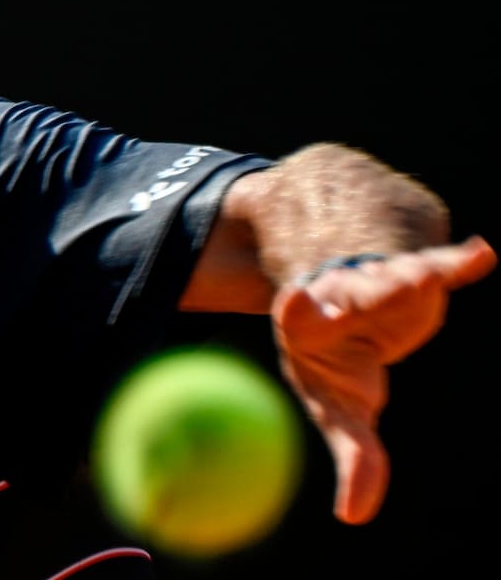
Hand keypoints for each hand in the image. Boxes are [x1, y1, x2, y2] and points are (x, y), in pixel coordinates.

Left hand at [270, 235, 495, 524]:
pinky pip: (438, 265)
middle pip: (359, 292)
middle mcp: (339, 295)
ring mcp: (379, 281)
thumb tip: (354, 517)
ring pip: (399, 276)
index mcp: (308, 327)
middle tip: (401, 286)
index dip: (298, 308)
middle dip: (375, 290)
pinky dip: (457, 263)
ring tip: (427, 276)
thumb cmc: (335, 364)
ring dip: (413, 276)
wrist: (341, 303)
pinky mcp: (416, 274)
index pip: (299, 315)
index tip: (293, 299)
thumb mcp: (340, 409)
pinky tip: (480, 254)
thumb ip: (353, 455)